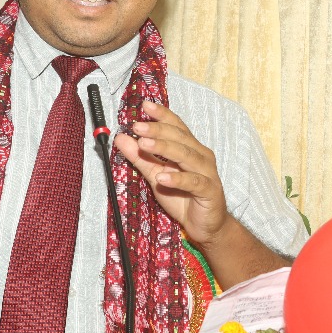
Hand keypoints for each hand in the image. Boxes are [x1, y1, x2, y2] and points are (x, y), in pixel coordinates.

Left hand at [114, 99, 230, 246]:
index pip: (176, 127)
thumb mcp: (155, 176)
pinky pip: (193, 182)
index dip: (162, 115)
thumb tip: (121, 138)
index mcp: (190, 149)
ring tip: (144, 144)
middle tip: (137, 126)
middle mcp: (200, 156)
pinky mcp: (210, 191)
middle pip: (180, 138)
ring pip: (186, 155)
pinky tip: (162, 177)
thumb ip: (140, 158)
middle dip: (158, 130)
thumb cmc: (183, 198)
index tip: (145, 106)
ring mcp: (207, 172)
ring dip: (165, 148)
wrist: (205, 226)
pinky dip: (177, 178)